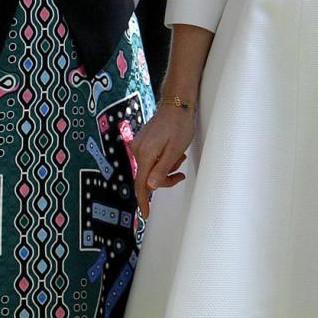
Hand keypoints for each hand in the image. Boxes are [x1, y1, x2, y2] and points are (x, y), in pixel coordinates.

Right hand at [132, 103, 196, 218]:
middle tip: (179, 174)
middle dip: (163, 179)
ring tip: (179, 158)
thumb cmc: (179, 124)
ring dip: (165, 168)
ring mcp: (139, 145)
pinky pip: (150, 159)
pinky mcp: (142, 142)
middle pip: (146, 177)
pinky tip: (172, 153)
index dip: (144, 201)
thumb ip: (162, 170)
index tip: (146, 214)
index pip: (141, 184)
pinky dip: (162, 161)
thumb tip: (151, 187)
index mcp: (145, 154)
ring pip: (150, 168)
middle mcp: (137, 150)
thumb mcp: (175, 150)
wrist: (176, 103)